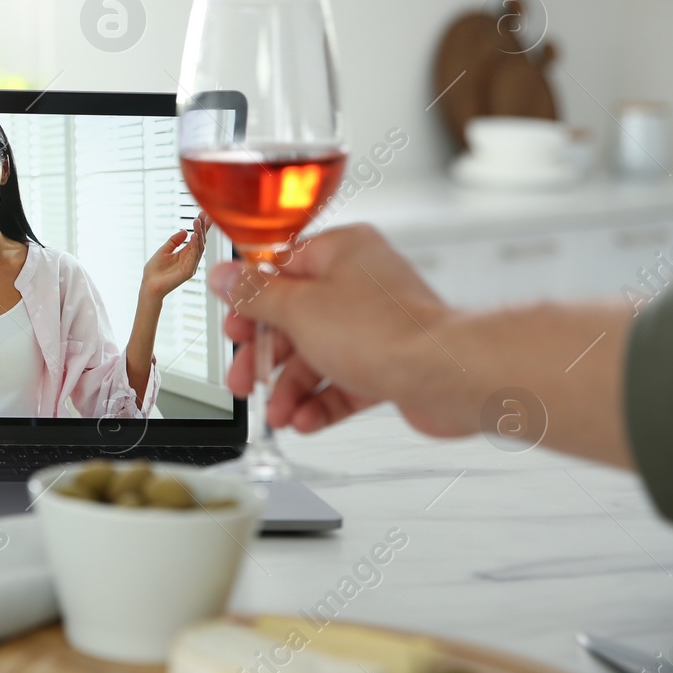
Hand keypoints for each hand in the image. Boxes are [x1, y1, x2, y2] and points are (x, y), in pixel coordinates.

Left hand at [141, 215, 208, 301]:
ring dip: (200, 233)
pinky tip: (195, 235)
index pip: (196, 238)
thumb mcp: (163, 251)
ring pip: (199, 247)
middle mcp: (191, 259)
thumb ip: (174, 241)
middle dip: (203, 227)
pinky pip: (194, 256)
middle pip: (201, 241)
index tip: (204, 214)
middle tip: (204, 214)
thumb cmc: (155, 271)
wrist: (149, 285)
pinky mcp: (188, 271)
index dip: (201, 227)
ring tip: (198, 221)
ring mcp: (191, 265)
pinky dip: (195, 245)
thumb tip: (185, 230)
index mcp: (185, 254)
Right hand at [207, 224, 474, 438]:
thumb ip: (255, 294)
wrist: (447, 377)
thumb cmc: (385, 333)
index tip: (233, 327)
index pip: (281, 269)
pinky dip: (322, 402)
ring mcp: (377, 324)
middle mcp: (361, 283)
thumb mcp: (298, 309)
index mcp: (341, 252)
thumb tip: (225, 275)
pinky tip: (305, 420)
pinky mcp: (392, 362)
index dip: (252, 304)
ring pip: (319, 354)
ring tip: (278, 413)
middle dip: (267, 358)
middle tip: (244, 379)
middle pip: (296, 318)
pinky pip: (345, 381)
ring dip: (292, 388)